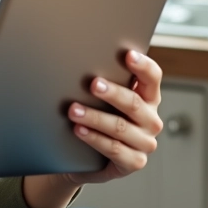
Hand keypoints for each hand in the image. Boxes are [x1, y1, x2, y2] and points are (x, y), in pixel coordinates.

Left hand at [22, 49, 164, 207]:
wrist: (76, 154)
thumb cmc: (87, 113)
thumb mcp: (93, 92)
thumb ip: (91, 72)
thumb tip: (55, 45)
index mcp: (147, 95)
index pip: (153, 77)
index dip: (143, 66)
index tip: (127, 55)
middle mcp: (150, 118)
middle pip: (135, 103)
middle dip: (112, 92)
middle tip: (92, 83)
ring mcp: (144, 142)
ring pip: (122, 128)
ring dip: (96, 118)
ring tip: (73, 109)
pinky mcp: (132, 163)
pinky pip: (115, 150)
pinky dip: (95, 139)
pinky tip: (78, 130)